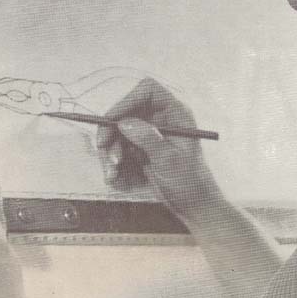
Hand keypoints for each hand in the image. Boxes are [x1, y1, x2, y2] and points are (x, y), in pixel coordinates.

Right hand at [97, 77, 221, 217]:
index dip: (128, 101)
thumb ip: (147, 138)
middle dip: (113, 132)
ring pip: (120, 133)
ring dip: (111, 152)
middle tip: (103, 149)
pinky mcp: (143, 150)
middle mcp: (162, 120)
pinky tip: (117, 178)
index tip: (112, 120)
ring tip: (113, 173)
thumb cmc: (190, 181)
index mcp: (176, 114)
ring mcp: (151, 135)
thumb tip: (124, 122)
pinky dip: (115, 162)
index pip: (148, 91)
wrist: (194, 206)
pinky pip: (121, 149)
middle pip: (128, 112)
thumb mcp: (169, 159)